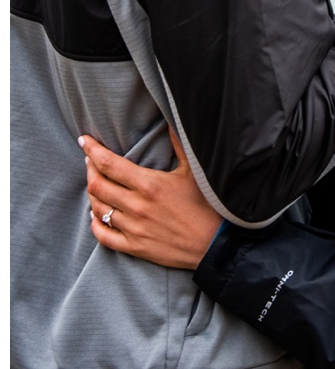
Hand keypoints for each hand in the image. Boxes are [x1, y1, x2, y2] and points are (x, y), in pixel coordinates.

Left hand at [82, 129, 221, 270]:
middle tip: (89, 159)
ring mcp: (134, 228)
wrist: (216, 244)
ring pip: (98, 209)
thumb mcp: (195, 171)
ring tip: (94, 183)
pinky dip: (95, 224)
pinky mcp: (135, 247)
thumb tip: (172, 121)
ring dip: (92, 194)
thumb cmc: (208, 205)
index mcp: (149, 184)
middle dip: (89, 168)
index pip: (110, 164)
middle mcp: (137, 206)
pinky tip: (96, 216)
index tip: (84, 140)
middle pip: (98, 185)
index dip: (92, 150)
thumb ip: (180, 144)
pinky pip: (104, 236)